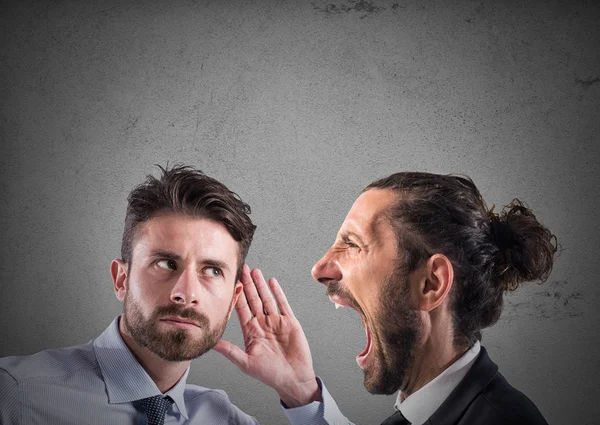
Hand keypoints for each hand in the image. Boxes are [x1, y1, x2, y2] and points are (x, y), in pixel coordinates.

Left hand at [214, 264, 321, 406]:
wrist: (293, 379)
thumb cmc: (270, 374)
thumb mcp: (246, 362)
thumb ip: (230, 351)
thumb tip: (211, 343)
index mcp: (251, 332)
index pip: (241, 309)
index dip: (236, 295)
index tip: (231, 283)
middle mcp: (262, 324)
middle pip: (253, 300)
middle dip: (247, 284)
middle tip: (242, 269)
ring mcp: (276, 322)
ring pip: (267, 298)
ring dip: (260, 285)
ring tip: (255, 271)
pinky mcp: (289, 322)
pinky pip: (282, 304)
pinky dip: (278, 292)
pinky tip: (272, 282)